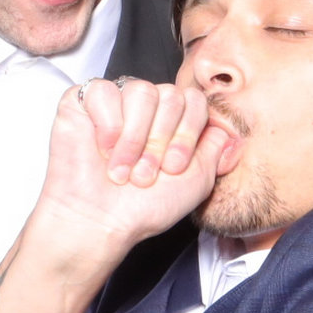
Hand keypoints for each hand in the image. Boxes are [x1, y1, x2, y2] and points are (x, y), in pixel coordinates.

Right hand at [39, 78, 232, 260]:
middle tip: (145, 174)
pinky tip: (103, 150)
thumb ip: (216, 148)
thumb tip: (231, 127)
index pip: (194, 101)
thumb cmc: (144, 207)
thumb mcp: (196, 180)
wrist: (99, 222)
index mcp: (172, 121)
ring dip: (135, 138)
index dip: (188, 132)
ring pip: (140, 91)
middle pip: (170, 95)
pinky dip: (107, 125)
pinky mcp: (82, 101)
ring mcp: (115, 101)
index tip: (173, 168)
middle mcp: (146, 107)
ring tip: (123, 170)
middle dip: (162, 140)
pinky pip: (103, 91)